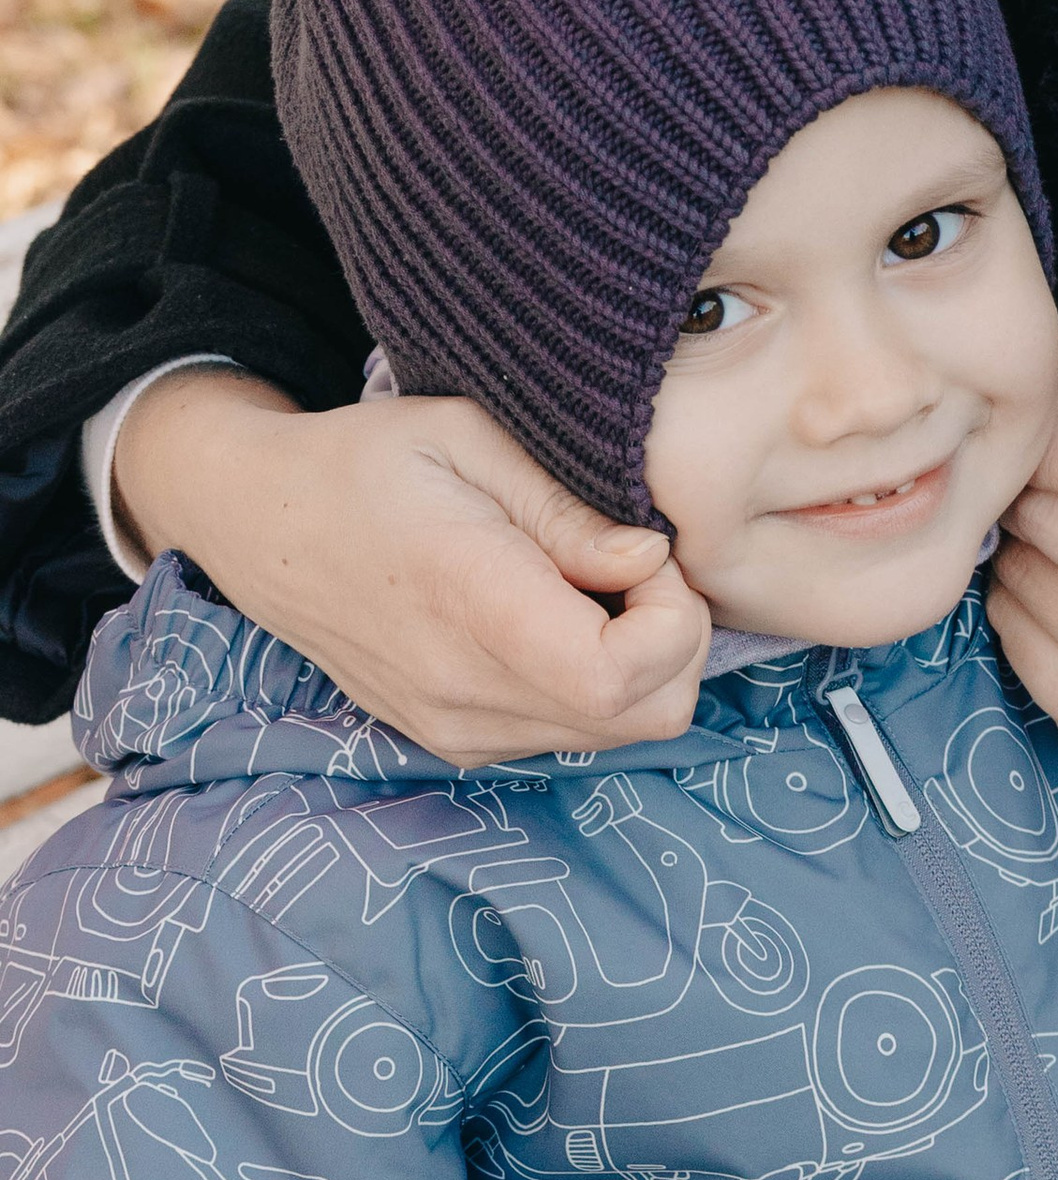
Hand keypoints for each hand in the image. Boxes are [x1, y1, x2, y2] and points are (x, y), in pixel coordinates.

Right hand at [114, 371, 709, 766]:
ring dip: (639, 662)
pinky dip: (596, 682)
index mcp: (470, 606)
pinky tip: (556, 616)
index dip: (672, 616)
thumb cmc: (368, 461)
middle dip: (675, 639)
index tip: (645, 550)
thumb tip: (649, 557)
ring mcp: (457, 729)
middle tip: (630, 562)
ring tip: (585, 582)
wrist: (260, 523)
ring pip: (621, 731)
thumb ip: (568, 507)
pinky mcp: (455, 742)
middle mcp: (464, 692)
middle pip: (647, 714)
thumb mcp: (469, 437)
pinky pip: (573, 732)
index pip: (622, 676)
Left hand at [987, 380, 1057, 777]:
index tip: (1046, 443)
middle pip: (1048, 521)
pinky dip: (1016, 606)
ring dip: (1020, 550)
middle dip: (1030, 494)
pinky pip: (1013, 639)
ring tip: (1056, 545)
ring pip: (1022, 582)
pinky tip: (1052, 594)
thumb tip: (1027, 405)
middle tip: (1045, 493)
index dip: (1046, 441)